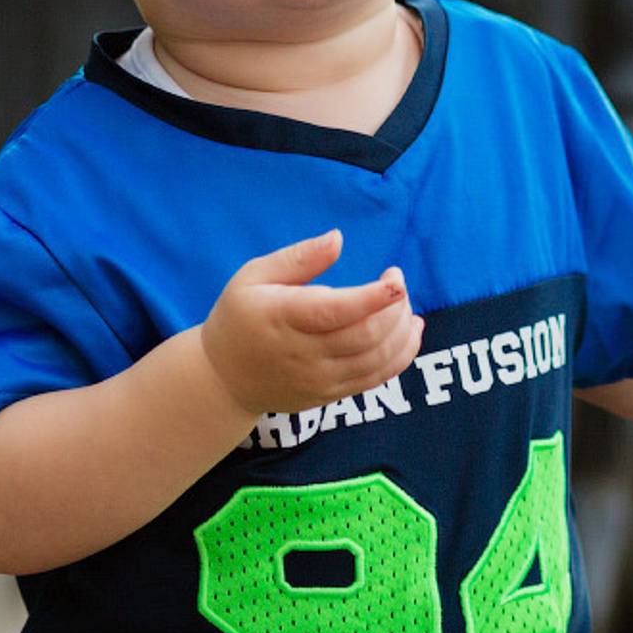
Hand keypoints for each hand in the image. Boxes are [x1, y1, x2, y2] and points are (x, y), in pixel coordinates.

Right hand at [199, 230, 423, 418]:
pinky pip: (376, 379)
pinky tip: (410, 331)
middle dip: (395, 307)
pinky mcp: (328, 395)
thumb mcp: (253, 276)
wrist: (222, 379)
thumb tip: (337, 238)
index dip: (374, 296)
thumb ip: (298, 257)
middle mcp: (303, 353)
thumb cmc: (240, 317)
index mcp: (283, 318)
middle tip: (399, 284)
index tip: (396, 277)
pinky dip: (401, 355)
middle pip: (366, 335)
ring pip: (377, 359)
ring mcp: (318, 379)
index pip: (337, 311)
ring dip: (402, 330)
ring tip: (406, 306)